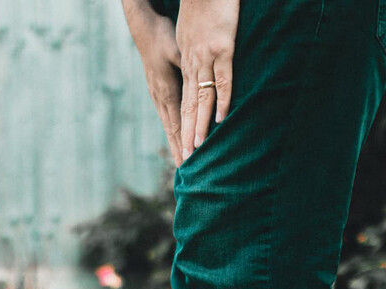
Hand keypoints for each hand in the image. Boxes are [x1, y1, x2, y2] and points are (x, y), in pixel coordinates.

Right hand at [123, 0, 183, 165]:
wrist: (145, 31)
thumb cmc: (163, 37)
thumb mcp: (177, 51)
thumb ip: (187, 69)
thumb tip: (196, 83)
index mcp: (166, 91)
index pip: (177, 124)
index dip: (183, 142)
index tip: (188, 158)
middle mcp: (160, 98)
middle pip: (172, 131)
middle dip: (178, 150)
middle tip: (184, 170)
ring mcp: (158, 97)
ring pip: (169, 126)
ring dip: (175, 144)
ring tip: (180, 160)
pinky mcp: (158, 93)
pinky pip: (167, 118)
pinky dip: (173, 132)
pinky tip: (176, 139)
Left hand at [176, 0, 238, 159]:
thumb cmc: (199, 10)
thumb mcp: (188, 40)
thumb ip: (190, 60)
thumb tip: (194, 77)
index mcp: (183, 65)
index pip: (180, 105)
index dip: (180, 128)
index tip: (181, 150)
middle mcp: (190, 66)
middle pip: (187, 108)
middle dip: (186, 135)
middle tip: (186, 160)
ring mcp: (205, 58)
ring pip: (200, 99)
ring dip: (199, 124)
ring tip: (198, 147)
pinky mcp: (221, 48)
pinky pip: (222, 78)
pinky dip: (221, 99)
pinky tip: (221, 118)